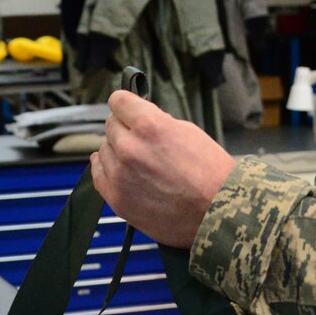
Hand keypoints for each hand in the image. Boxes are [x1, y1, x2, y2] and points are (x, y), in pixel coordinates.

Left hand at [90, 91, 235, 247]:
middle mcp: (129, 148)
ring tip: (138, 161)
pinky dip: (106, 169)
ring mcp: (120, 175)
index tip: (127, 108)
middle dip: (125, 128)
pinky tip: (117, 169)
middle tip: (140, 139)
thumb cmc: (210, 173)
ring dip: (117, 151)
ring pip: (104, 149)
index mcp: (149, 125)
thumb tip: (138, 120)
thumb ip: (157, 122)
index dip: (125, 104)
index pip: (119, 101)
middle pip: (111, 125)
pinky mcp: (116, 198)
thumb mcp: (188, 131)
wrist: (217, 213)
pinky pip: (98, 174)